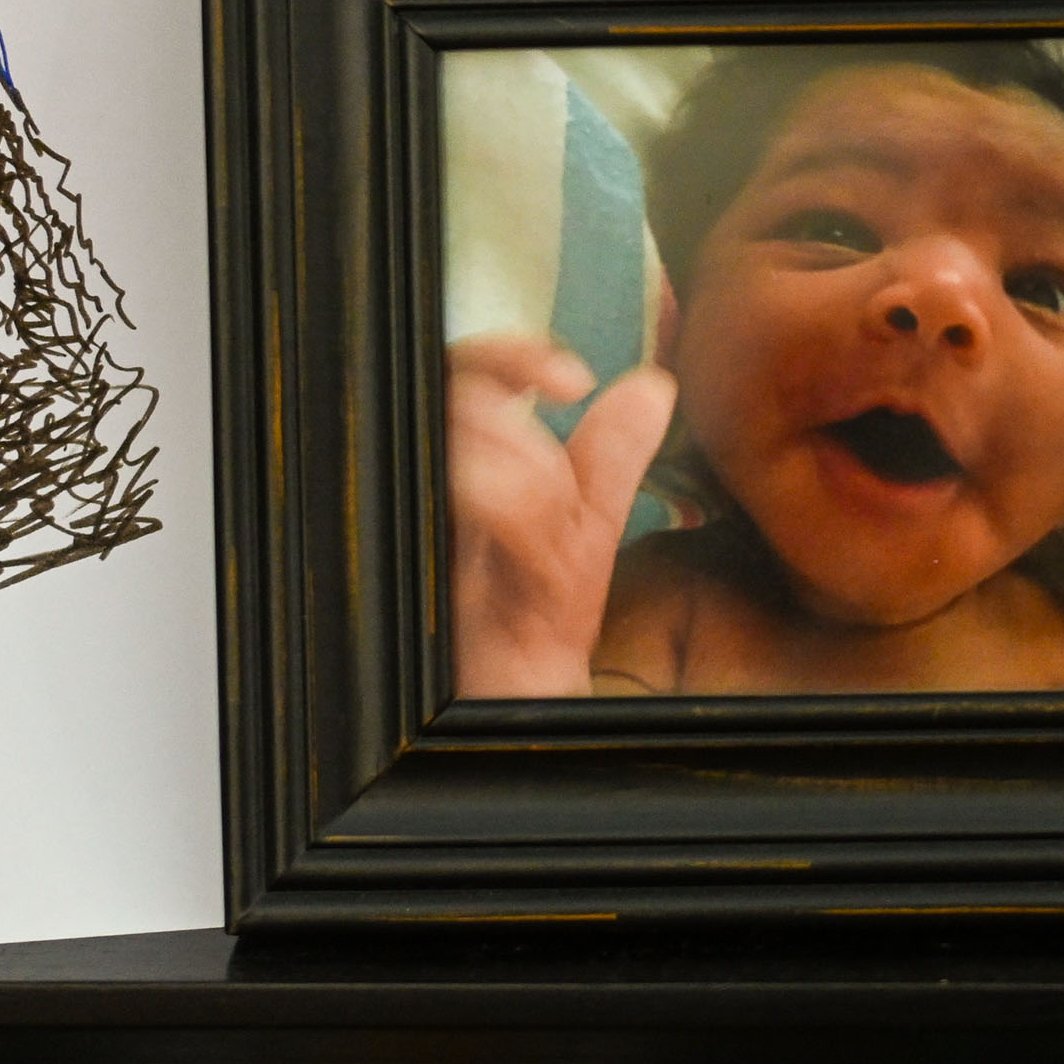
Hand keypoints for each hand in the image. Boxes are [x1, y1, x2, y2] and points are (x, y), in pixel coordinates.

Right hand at [446, 333, 676, 698]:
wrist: (515, 706)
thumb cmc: (531, 622)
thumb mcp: (583, 531)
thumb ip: (608, 458)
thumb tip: (652, 385)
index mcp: (459, 460)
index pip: (462, 371)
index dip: (511, 357)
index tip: (575, 380)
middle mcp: (425, 486)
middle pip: (458, 405)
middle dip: (532, 446)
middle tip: (560, 505)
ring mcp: (411, 530)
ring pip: (460, 457)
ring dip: (532, 494)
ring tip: (551, 553)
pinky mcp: (410, 577)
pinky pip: (463, 522)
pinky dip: (523, 538)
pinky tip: (539, 577)